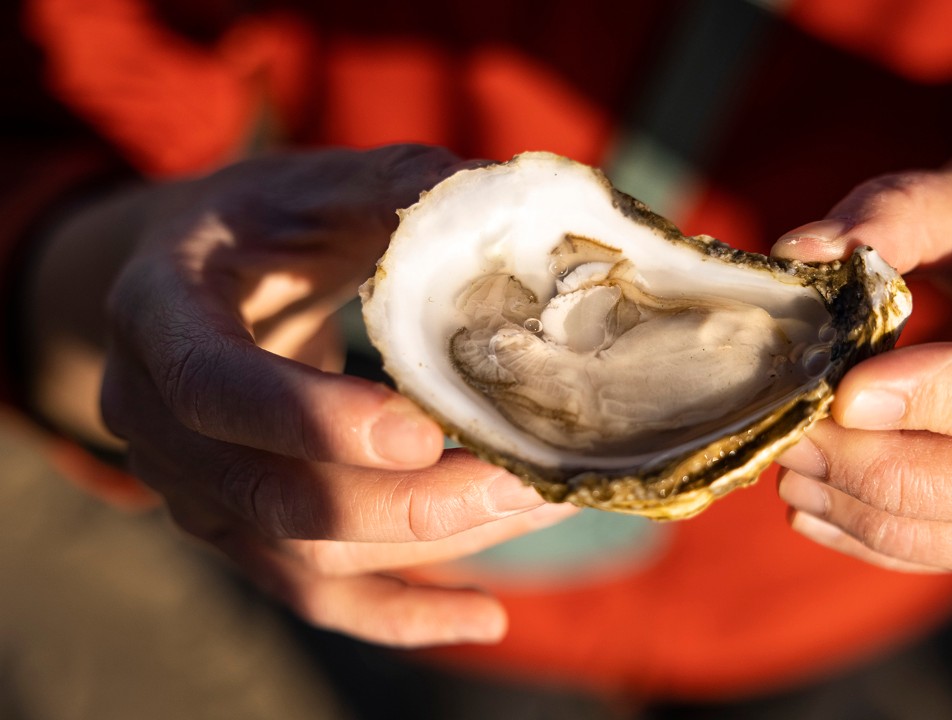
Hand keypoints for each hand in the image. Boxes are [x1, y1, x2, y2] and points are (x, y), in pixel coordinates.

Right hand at [59, 146, 572, 643]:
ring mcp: (193, 490)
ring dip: (435, 543)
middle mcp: (156, 420)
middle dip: (411, 503)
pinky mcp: (239, 531)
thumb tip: (527, 208)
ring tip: (544, 504)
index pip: (218, 387)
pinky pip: (315, 595)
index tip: (426, 429)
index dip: (316, 420)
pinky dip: (400, 614)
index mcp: (159, 315)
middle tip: (527, 475)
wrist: (185, 281)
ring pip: (310, 554)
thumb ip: (405, 191)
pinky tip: (484, 615)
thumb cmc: (261, 225)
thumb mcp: (317, 185)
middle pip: (276, 498)